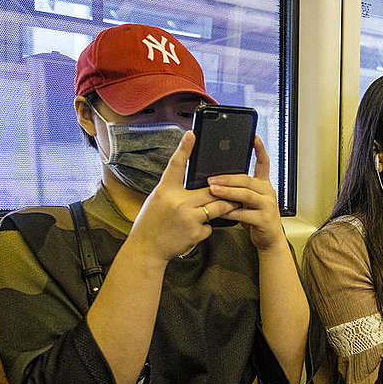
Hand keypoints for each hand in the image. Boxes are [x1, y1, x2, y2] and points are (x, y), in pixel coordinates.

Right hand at [128, 132, 238, 261]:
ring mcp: (189, 217)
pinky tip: (195, 231)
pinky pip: (210, 226)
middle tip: (235, 188)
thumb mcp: (158, 200)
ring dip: (226, 206)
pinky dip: (207, 227)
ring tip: (230, 204)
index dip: (184, 148)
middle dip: (224, 190)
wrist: (147, 249)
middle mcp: (178, 202)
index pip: (176, 165)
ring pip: (218, 207)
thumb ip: (175, 191)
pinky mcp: (196, 232)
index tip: (191, 134)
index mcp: (165, 191)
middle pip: (211, 190)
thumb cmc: (152, 223)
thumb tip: (196, 183)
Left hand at [207, 136, 285, 251]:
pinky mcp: (265, 219)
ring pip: (246, 195)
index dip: (259, 149)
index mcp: (264, 185)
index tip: (253, 137)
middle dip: (227, 178)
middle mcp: (268, 192)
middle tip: (211, 179)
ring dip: (228, 192)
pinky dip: (231, 213)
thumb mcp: (248, 201)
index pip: (264, 163)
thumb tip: (215, 180)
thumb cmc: (256, 219)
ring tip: (213, 190)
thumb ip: (238, 190)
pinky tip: (220, 212)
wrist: (269, 240)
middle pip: (247, 180)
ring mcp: (268, 206)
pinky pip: (245, 214)